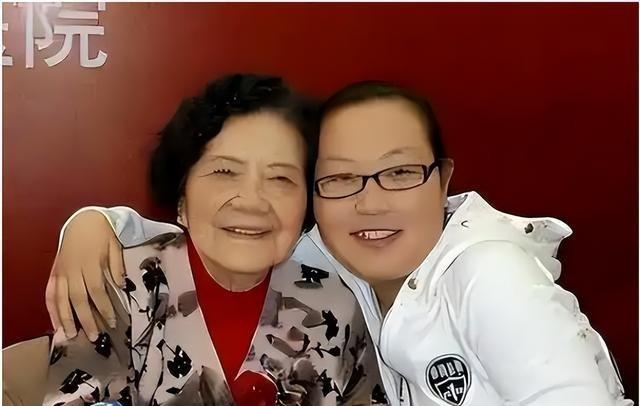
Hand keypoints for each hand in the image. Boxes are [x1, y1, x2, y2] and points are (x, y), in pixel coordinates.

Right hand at [45, 210, 124, 340]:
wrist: (84, 219)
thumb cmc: (104, 233)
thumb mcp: (116, 246)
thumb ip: (118, 267)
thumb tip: (122, 286)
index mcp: (91, 263)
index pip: (97, 291)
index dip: (104, 308)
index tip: (112, 322)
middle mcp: (73, 269)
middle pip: (78, 299)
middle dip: (86, 319)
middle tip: (93, 337)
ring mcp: (62, 271)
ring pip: (60, 299)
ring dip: (65, 318)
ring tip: (71, 336)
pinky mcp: (55, 271)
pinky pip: (49, 292)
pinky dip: (51, 309)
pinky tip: (55, 322)